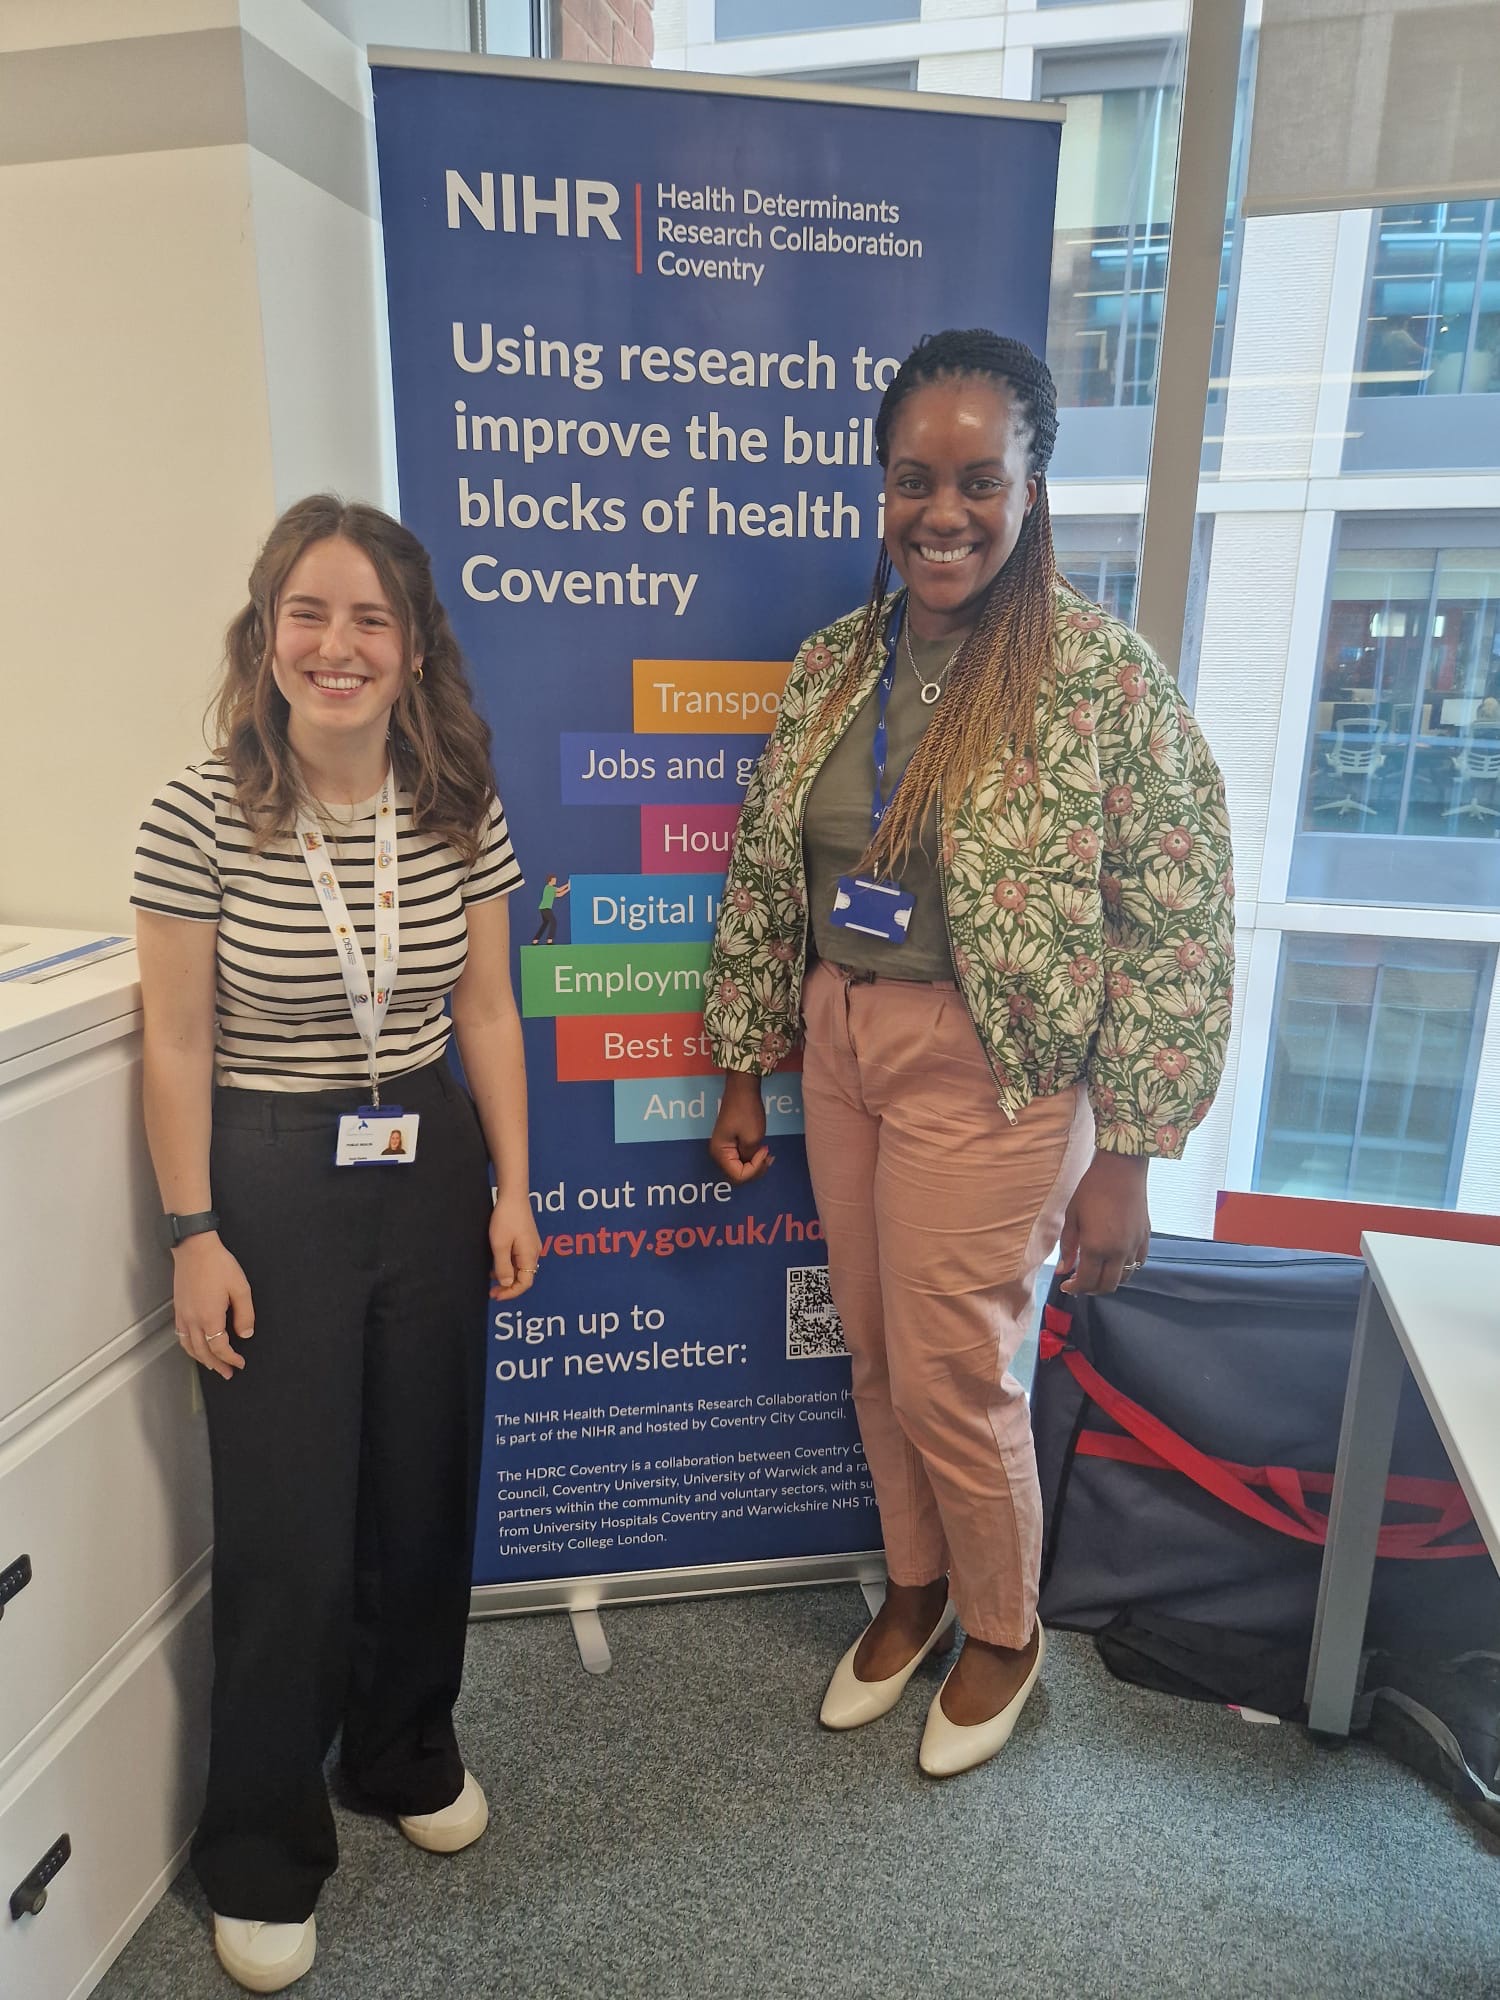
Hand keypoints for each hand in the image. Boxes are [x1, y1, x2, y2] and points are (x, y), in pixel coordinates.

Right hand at [173, 1233, 253, 1378]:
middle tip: (228, 1373)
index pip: (220, 1348)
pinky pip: (181, 1335)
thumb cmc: (218, 1264)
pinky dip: (189, 1347)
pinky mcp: (178, 1308)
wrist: (194, 1248)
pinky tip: (195, 1347)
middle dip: (217, 1365)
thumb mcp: (240, 1288)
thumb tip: (245, 1334)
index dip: (231, 1359)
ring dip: (201, 1359)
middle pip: (203, 1352)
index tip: (240, 1363)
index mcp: (210, 1318)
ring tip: (212, 1366)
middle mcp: (193, 1320)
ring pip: (189, 1346)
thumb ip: (245, 1314)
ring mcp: (183, 1315)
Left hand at [490, 1193, 541, 1298]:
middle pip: (524, 1277)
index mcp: (529, 1255)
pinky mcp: (526, 1240)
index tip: (496, 1295)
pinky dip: (508, 1266)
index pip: (525, 1283)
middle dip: (508, 1287)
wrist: (513, 1195)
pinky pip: (519, 1259)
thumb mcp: (500, 1245)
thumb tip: (507, 1284)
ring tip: (491, 1280)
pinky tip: (496, 1265)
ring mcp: (531, 1246)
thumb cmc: (506, 1218)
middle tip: (492, 1292)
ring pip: (521, 1268)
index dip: (511, 1293)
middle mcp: (534, 1253)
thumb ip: (503, 1266)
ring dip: (507, 1276)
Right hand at [708, 1072, 772, 1184]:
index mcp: (720, 1153)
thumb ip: (751, 1157)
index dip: (754, 1169)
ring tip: (768, 1154)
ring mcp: (724, 1149)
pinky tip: (762, 1151)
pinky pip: (741, 1159)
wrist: (743, 1089)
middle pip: (738, 1175)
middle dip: (755, 1170)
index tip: (764, 1150)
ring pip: (740, 1169)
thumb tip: (751, 1164)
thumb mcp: (753, 1137)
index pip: (738, 1176)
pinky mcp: (731, 1144)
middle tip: (769, 1157)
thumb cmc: (747, 1112)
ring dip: (755, 1166)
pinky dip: (753, 1159)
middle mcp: (718, 1154)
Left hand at [1058, 1152, 1149, 1295]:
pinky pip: (1138, 1264)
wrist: (1121, 1169)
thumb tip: (1062, 1269)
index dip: (1074, 1288)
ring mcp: (1134, 1246)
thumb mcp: (1072, 1216)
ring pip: (1124, 1278)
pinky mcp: (1145, 1238)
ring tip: (1097, 1272)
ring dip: (1109, 1280)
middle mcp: (1118, 1251)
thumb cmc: (1092, 1189)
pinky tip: (1115, 1261)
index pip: (1086, 1282)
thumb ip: (1068, 1247)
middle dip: (1091, 1289)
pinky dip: (1126, 1269)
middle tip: (1080, 1282)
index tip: (1066, 1285)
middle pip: (1107, 1286)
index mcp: (1096, 1247)